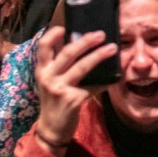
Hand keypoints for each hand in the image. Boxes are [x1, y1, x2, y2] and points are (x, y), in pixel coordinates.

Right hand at [33, 26, 116, 151]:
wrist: (51, 129)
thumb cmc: (54, 100)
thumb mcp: (50, 81)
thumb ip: (59, 65)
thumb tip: (78, 43)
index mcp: (42, 70)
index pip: (43, 47)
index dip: (52, 35)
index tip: (64, 26)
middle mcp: (49, 77)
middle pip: (67, 53)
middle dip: (85, 41)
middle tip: (101, 34)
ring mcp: (60, 89)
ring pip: (82, 67)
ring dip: (99, 56)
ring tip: (112, 48)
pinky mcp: (72, 100)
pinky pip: (93, 87)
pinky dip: (105, 82)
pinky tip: (115, 78)